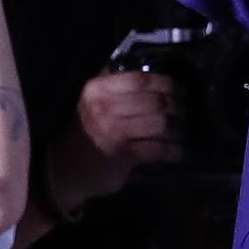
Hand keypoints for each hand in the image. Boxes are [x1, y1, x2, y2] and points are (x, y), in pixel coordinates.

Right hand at [45, 71, 186, 211]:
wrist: (62, 169)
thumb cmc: (83, 132)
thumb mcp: (94, 103)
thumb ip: (118, 90)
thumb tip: (159, 83)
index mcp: (98, 89)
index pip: (141, 79)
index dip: (167, 83)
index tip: (180, 90)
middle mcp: (105, 107)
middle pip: (156, 101)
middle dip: (178, 107)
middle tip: (186, 112)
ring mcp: (114, 132)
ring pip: (161, 123)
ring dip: (179, 129)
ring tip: (183, 132)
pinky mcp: (123, 155)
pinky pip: (158, 148)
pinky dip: (173, 150)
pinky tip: (178, 152)